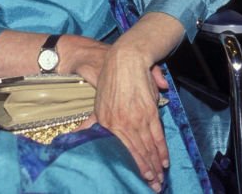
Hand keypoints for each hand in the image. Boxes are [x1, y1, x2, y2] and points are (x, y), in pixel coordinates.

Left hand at [87, 45, 169, 190]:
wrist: (126, 61)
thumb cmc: (111, 80)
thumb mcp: (98, 103)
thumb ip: (92, 122)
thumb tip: (77, 134)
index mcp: (109, 124)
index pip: (124, 151)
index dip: (133, 167)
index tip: (139, 180)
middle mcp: (124, 124)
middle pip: (138, 153)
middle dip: (146, 172)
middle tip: (153, 187)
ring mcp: (138, 118)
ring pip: (148, 147)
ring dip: (155, 164)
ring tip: (159, 178)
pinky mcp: (150, 111)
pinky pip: (157, 134)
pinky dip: (161, 148)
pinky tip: (164, 159)